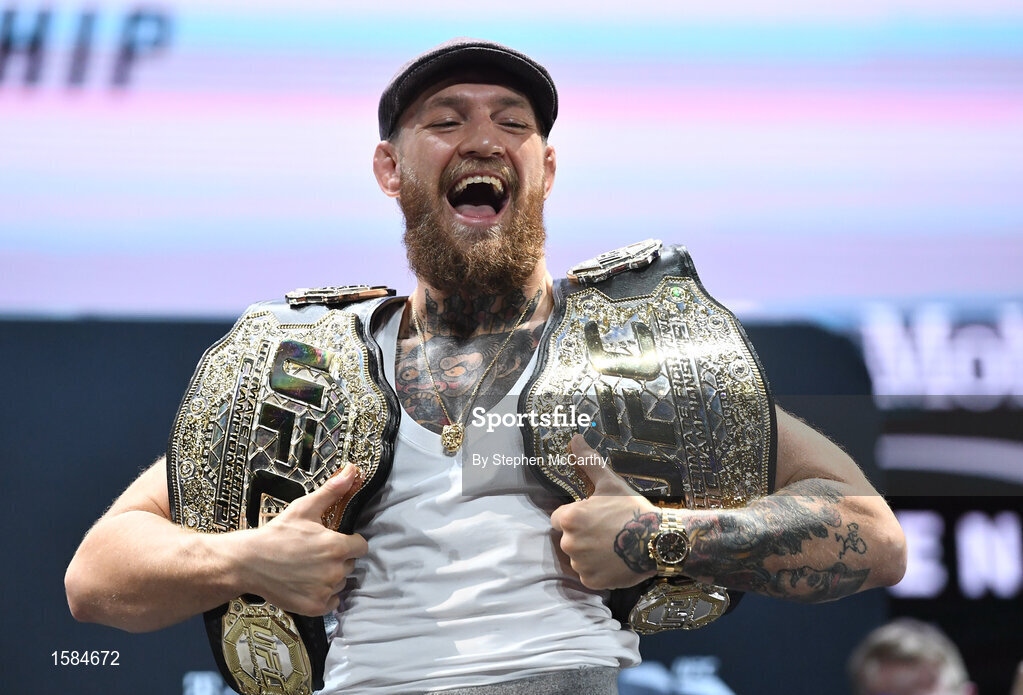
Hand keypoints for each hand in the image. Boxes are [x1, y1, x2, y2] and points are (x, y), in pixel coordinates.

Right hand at [238, 465, 367, 615]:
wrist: (249, 562)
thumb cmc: (276, 535)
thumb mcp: (304, 508)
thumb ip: (332, 491)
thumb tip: (351, 470)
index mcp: (336, 546)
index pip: (361, 546)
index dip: (350, 542)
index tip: (335, 541)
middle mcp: (335, 571)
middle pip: (351, 564)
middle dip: (338, 558)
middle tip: (315, 553)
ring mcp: (325, 590)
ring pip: (341, 583)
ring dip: (331, 577)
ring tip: (308, 568)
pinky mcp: (315, 606)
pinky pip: (332, 602)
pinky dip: (323, 595)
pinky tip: (307, 584)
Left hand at [550, 435, 658, 588]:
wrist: (659, 540)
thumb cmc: (633, 509)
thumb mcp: (609, 482)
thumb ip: (588, 462)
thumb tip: (574, 438)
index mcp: (570, 518)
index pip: (559, 518)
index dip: (577, 517)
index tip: (595, 517)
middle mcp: (570, 542)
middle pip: (569, 539)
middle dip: (584, 535)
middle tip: (607, 531)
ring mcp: (581, 564)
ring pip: (578, 558)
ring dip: (590, 553)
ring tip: (613, 545)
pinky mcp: (592, 581)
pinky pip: (589, 575)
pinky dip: (599, 570)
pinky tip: (614, 560)